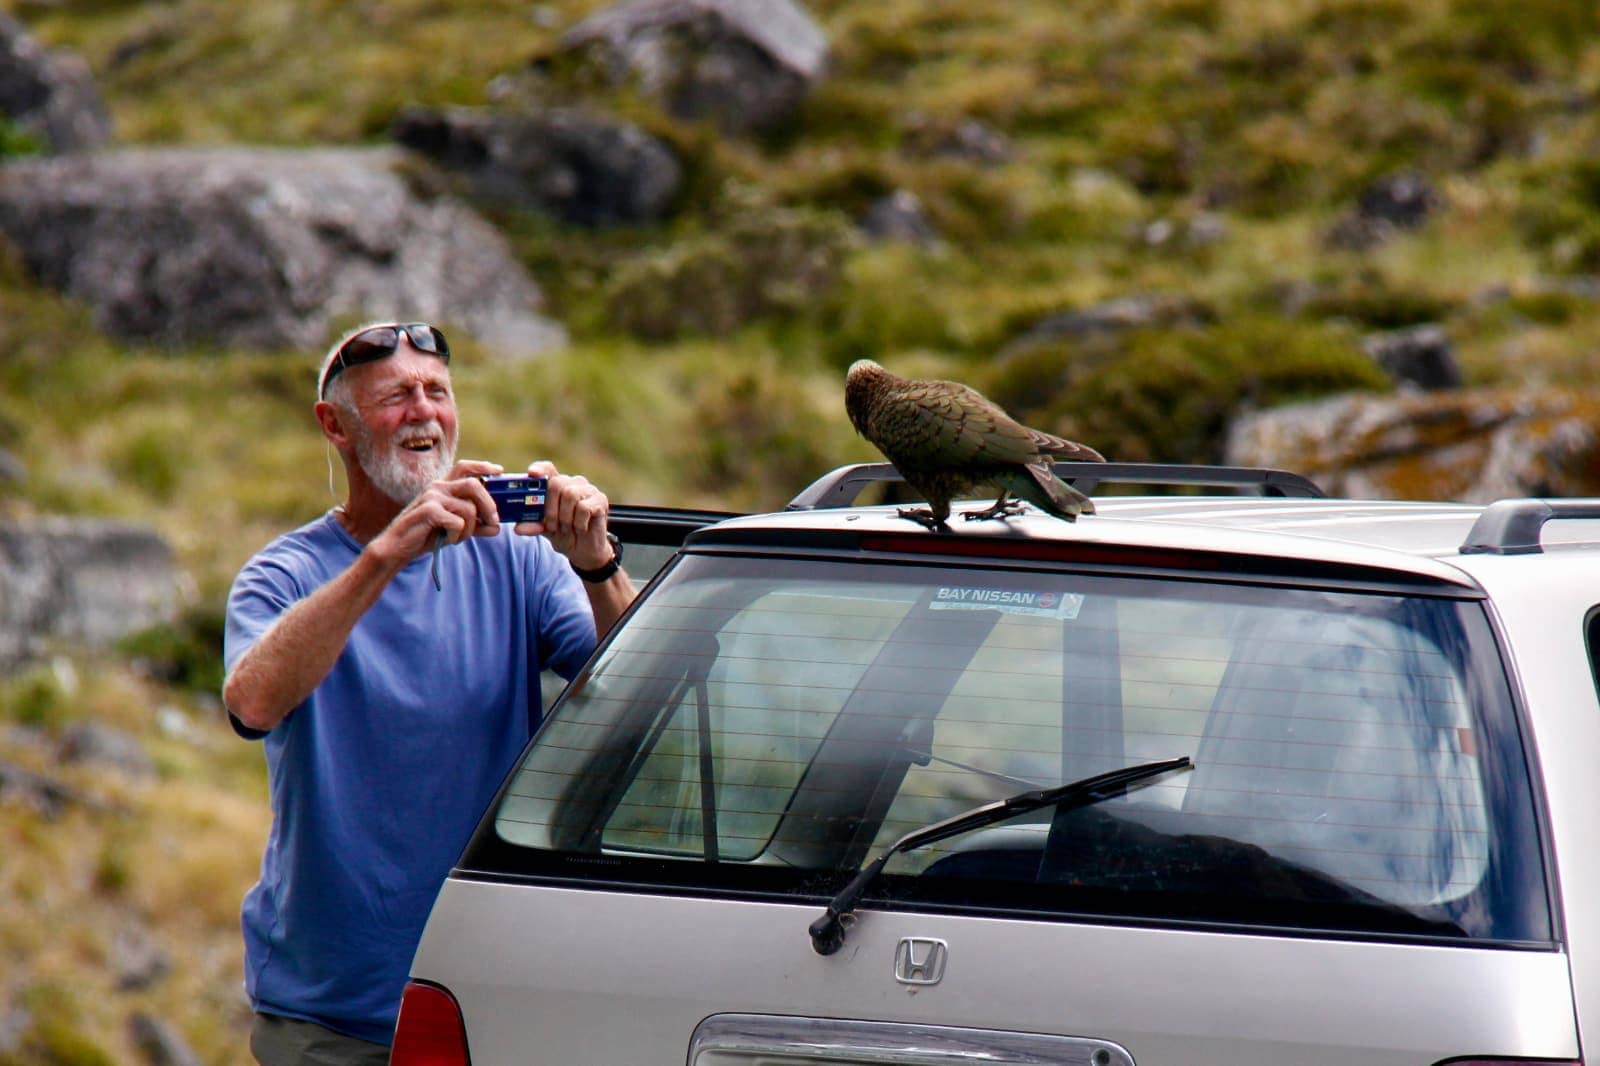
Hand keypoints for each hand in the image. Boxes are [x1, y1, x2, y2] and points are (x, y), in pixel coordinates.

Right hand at [373, 459, 503, 562]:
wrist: (399, 547)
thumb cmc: (427, 535)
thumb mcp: (455, 528)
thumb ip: (475, 525)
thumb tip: (497, 527)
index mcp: (444, 487)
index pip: (464, 467)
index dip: (483, 467)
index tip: (499, 470)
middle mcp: (438, 487)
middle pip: (474, 485)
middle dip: (488, 504)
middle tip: (493, 521)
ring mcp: (432, 496)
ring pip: (469, 509)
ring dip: (469, 529)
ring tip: (456, 537)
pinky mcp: (429, 510)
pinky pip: (458, 522)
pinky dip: (457, 535)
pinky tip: (446, 539)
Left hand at [515, 460, 612, 569]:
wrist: (584, 552)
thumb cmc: (564, 535)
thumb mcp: (544, 530)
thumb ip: (533, 525)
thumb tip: (518, 528)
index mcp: (558, 486)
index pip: (548, 469)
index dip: (540, 469)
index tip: (532, 474)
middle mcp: (574, 483)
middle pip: (557, 483)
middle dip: (550, 509)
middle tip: (551, 526)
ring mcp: (589, 490)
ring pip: (570, 494)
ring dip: (565, 517)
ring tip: (566, 528)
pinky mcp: (601, 500)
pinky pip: (584, 507)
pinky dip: (578, 522)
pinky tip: (580, 528)